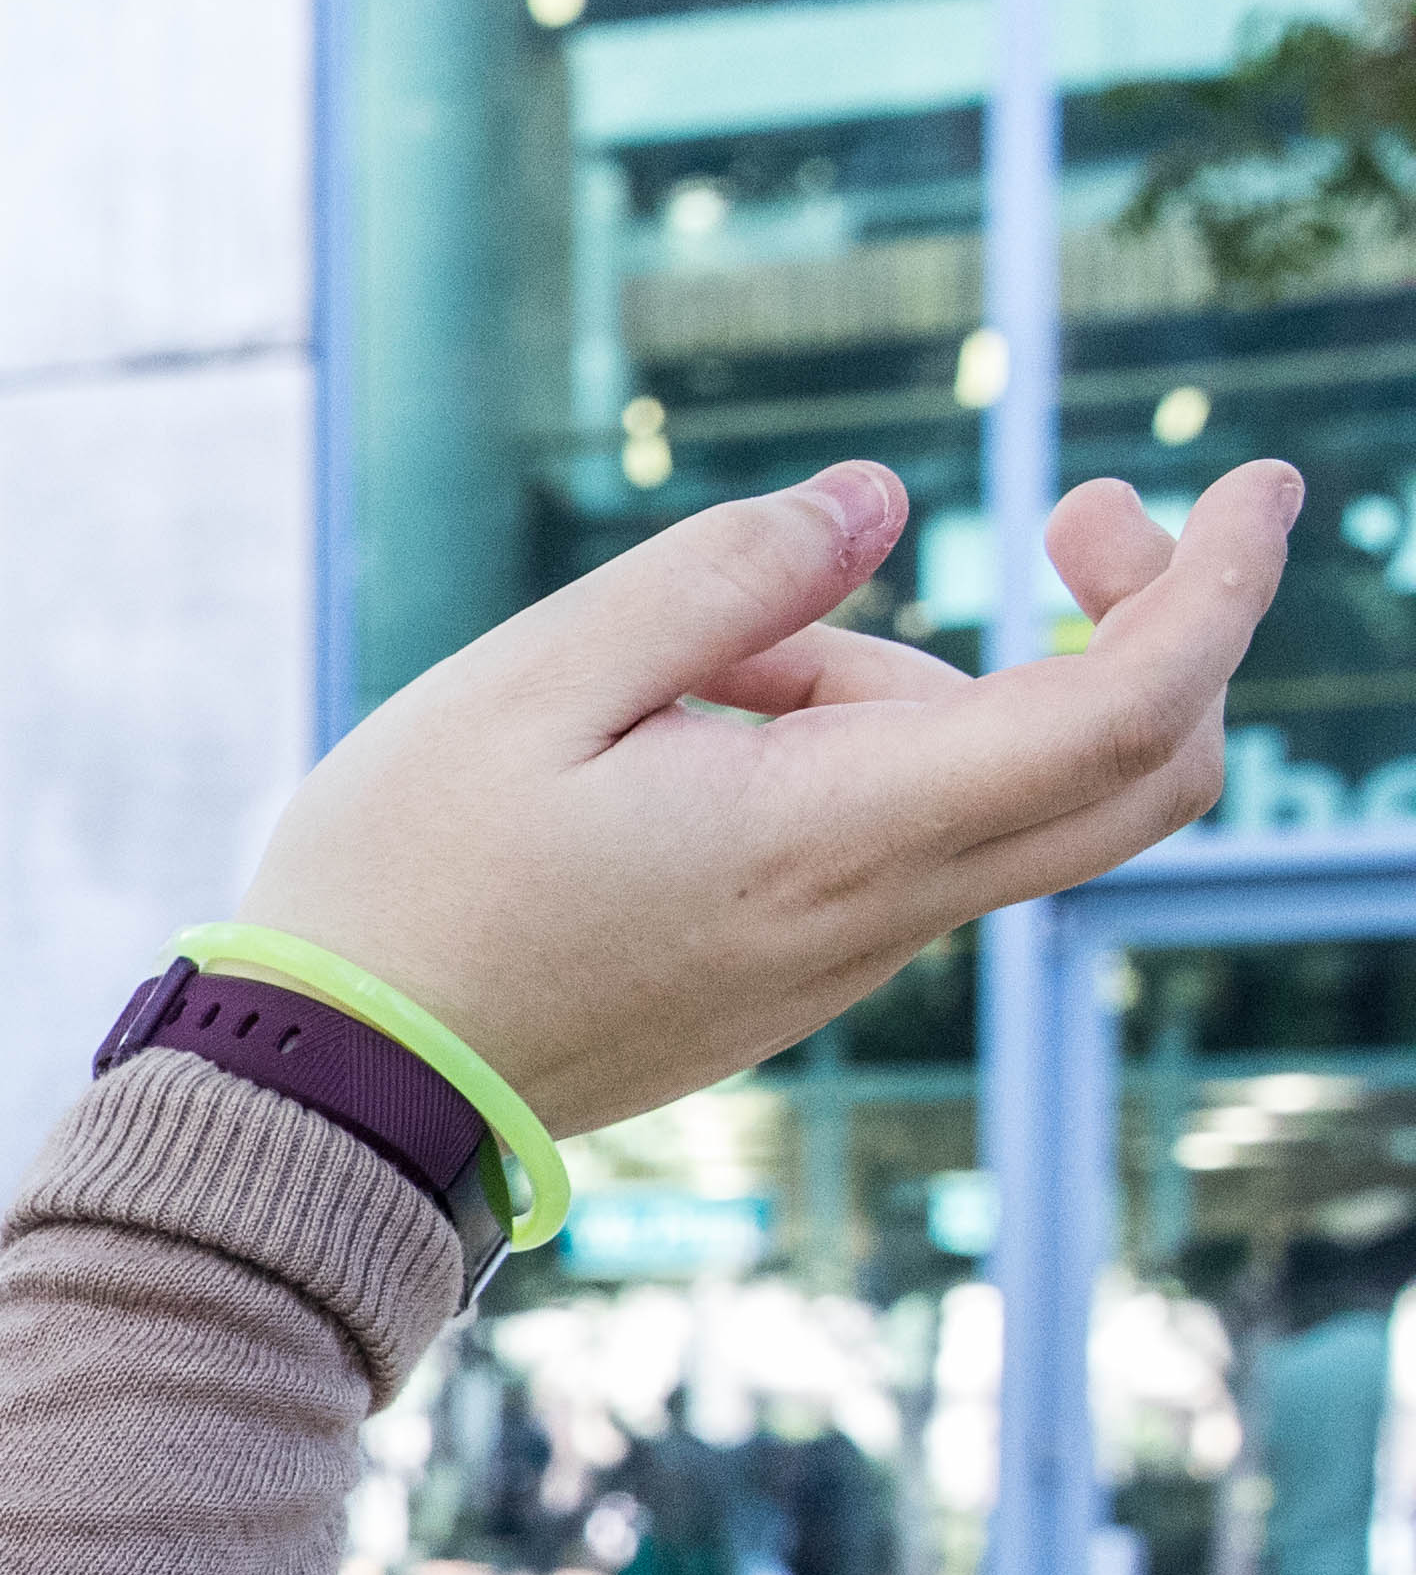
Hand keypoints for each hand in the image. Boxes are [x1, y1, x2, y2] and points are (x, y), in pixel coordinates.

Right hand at [235, 456, 1304, 1136]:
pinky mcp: (790, 983)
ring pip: (991, 789)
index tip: (1251, 484)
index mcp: (829, 835)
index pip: (1120, 714)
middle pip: (1137, 778)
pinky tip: (676, 752)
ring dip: (910, 684)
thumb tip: (877, 502)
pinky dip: (851, 755)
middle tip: (1069, 520)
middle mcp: (872, 917)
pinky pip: (898, 843)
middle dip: (1160, 631)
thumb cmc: (402, 881)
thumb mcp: (534, 682)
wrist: (323, 1091)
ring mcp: (838, 965)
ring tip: (679, 678)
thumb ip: (726, 579)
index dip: (1219, 589)